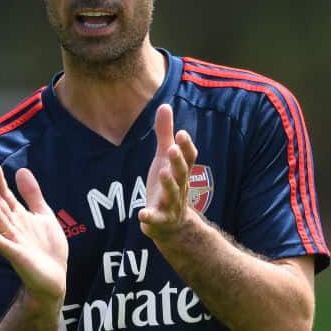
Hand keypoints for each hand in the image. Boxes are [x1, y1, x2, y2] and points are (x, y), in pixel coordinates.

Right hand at [0, 164, 67, 303]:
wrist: (55, 278)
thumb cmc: (48, 249)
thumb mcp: (44, 216)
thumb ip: (32, 195)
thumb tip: (21, 170)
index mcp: (19, 217)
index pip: (6, 196)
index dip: (0, 182)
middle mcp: (13, 228)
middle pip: (0, 205)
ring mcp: (14, 242)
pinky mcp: (18, 257)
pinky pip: (4, 246)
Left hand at [139, 104, 198, 242]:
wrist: (172, 226)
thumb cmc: (168, 186)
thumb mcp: (164, 159)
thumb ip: (164, 134)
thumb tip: (165, 105)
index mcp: (180, 172)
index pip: (188, 158)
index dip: (186, 147)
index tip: (181, 133)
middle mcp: (179, 187)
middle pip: (181, 174)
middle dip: (177, 162)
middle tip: (171, 149)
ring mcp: (170, 205)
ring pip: (171, 194)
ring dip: (167, 184)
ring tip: (162, 172)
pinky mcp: (159, 220)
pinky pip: (155, 219)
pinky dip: (149, 217)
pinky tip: (142, 214)